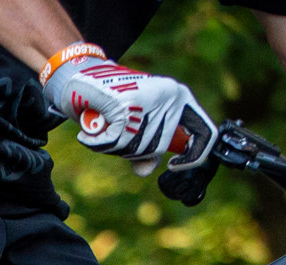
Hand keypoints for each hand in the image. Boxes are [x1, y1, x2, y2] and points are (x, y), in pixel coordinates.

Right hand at [42, 50, 210, 176]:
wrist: (81, 73)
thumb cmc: (111, 100)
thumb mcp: (136, 125)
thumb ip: (146, 150)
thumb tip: (146, 171)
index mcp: (179, 96)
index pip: (204, 133)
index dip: (194, 157)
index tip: (175, 165)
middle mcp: (169, 95)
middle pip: (157, 148)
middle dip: (131, 149)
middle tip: (115, 131)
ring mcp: (150, 99)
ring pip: (135, 147)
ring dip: (112, 145)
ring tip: (102, 125)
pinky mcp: (127, 104)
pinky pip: (114, 143)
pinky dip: (97, 142)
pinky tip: (89, 130)